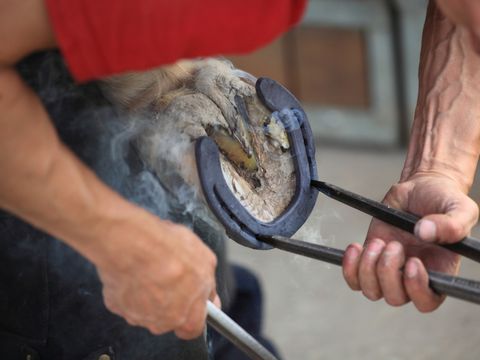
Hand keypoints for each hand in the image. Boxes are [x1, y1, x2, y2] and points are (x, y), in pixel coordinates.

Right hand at [92, 208, 218, 338]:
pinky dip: (129, 286)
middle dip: (170, 299)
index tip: (192, 300)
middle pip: (168, 317)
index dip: (193, 313)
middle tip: (170, 276)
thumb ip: (208, 283)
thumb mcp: (205, 260)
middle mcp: (162, 322)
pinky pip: (126, 298)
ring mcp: (136, 315)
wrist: (131, 243)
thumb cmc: (167, 251)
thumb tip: (209, 291)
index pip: (193, 328)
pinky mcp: (115, 305)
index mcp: (188, 316)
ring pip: (146, 308)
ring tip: (151, 268)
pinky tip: (134, 269)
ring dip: (149, 292)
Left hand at [342, 173, 477, 311]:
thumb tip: (425, 232)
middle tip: (394, 244)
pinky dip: (350, 266)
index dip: (416, 289)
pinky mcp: (370, 259)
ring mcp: (389, 269)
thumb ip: (452, 224)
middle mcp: (412, 277)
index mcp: (438, 273)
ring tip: (378, 241)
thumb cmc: (443, 201)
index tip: (412, 262)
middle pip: (395, 297)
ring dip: (368, 268)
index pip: (427, 301)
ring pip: (372, 290)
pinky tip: (356, 247)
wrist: (419, 187)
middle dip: (388, 272)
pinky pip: (353, 278)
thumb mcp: (458, 208)